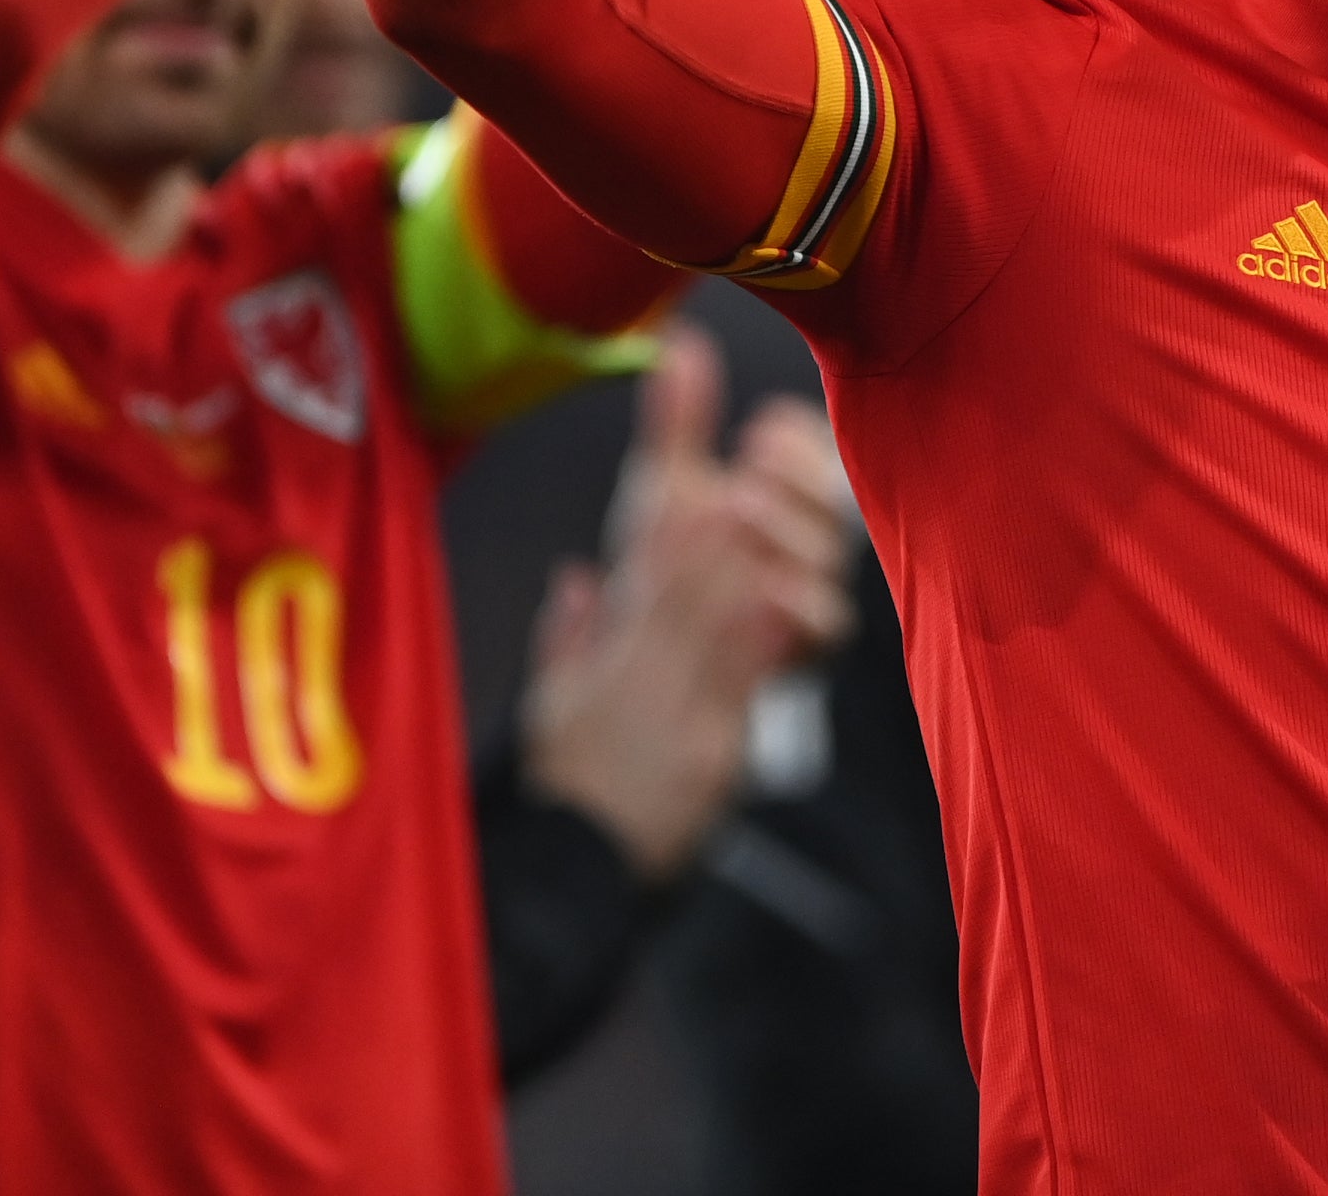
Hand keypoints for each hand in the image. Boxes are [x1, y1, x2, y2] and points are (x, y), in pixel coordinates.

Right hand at [519, 322, 859, 879]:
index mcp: (601, 658)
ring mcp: (670, 713)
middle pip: (672, 578)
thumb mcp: (552, 716)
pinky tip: (775, 604)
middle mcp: (631, 674)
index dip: (668, 493)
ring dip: (734, 559)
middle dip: (711, 517)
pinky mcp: (705, 758)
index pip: (638, 560)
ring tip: (754, 504)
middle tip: (744, 458)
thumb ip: (569, 645)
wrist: (558, 887)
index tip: (695, 440)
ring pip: (703, 620)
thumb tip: (577, 580)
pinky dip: (753, 645)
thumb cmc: (562, 801)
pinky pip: (731, 691)